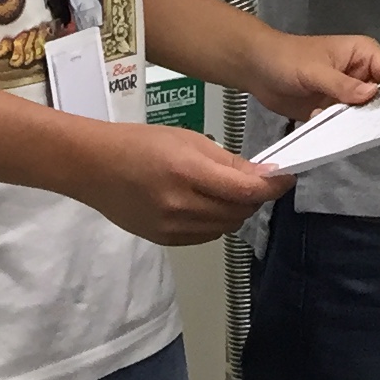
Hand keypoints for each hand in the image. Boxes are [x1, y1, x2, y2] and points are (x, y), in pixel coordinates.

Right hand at [74, 124, 289, 245]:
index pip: (245, 189)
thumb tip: (264, 175)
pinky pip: (206, 236)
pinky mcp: (165, 240)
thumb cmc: (140, 144)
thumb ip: (228, 161)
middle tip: (255, 181)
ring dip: (237, 211)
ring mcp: (172, 227)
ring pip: (226, 227)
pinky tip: (206, 205)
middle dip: (255, 197)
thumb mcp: (188, 140)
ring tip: (228, 191)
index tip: (286, 178)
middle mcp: (181, 205)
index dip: (273, 186)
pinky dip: (216, 222)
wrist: (93, 167)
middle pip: (240, 212)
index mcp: (188, 172)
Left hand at [244, 28, 379, 122]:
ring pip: (363, 113)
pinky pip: (344, 123)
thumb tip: (372, 95)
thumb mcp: (315, 70)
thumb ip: (343, 85)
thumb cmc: (287, 59)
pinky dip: (336, 128)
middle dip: (372, 112)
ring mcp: (347, 93)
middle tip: (363, 127)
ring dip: (351, 122)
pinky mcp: (333, 109)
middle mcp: (361, 74)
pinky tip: (318, 121)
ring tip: (334, 122)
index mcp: (364, 53)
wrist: (256, 70)